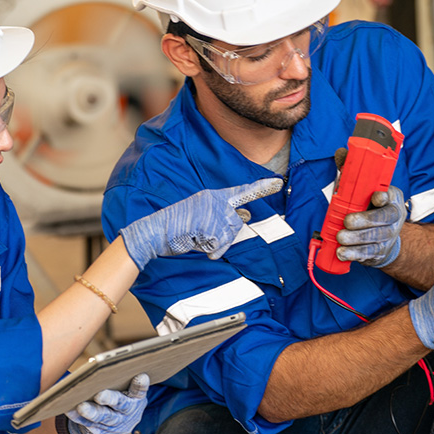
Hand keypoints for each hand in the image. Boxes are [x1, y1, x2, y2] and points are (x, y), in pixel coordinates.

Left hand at [65, 373, 149, 433]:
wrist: (118, 421)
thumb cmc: (118, 395)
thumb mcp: (123, 388)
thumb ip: (117, 378)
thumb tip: (98, 364)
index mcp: (137, 398)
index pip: (140, 390)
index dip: (141, 384)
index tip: (141, 376)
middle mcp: (130, 413)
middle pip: (121, 406)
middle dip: (110, 399)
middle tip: (99, 395)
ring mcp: (120, 426)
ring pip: (105, 419)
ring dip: (92, 413)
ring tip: (80, 406)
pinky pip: (93, 428)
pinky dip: (81, 420)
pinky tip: (71, 412)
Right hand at [120, 178, 283, 269]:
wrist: (155, 232)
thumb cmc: (177, 227)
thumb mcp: (202, 216)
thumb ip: (223, 216)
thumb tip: (247, 215)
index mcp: (213, 196)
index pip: (242, 191)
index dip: (262, 188)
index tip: (278, 183)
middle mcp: (215, 201)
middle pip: (237, 223)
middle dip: (226, 235)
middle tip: (204, 235)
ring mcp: (212, 213)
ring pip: (230, 235)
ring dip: (216, 243)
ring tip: (197, 239)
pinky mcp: (209, 226)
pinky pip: (219, 245)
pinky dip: (210, 249)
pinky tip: (195, 243)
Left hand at [335, 185, 406, 267]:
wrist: (385, 237)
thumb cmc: (370, 208)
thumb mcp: (366, 191)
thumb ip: (355, 178)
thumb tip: (340, 156)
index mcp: (392, 198)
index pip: (391, 196)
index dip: (383, 197)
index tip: (376, 197)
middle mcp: (395, 217)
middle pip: (383, 219)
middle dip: (365, 220)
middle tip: (347, 221)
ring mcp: (389, 236)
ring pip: (374, 238)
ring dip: (356, 238)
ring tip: (340, 237)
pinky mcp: (380, 252)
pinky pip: (368, 253)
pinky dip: (354, 254)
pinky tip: (342, 252)